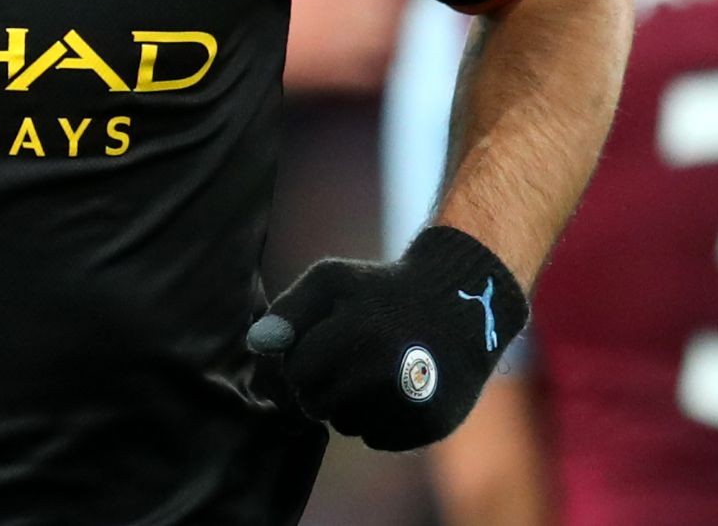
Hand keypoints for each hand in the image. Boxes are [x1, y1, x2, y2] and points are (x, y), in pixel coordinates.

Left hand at [247, 225, 527, 450]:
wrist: (461, 305)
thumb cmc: (382, 290)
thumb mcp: (331, 281)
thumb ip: (289, 311)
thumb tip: (256, 346)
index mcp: (354, 336)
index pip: (294, 373)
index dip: (302, 358)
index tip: (322, 339)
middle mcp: (384, 376)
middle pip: (314, 404)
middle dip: (318, 383)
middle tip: (345, 354)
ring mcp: (409, 406)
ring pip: (344, 424)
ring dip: (346, 403)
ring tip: (374, 366)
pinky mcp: (428, 427)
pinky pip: (376, 437)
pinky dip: (377, 418)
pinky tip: (395, 386)